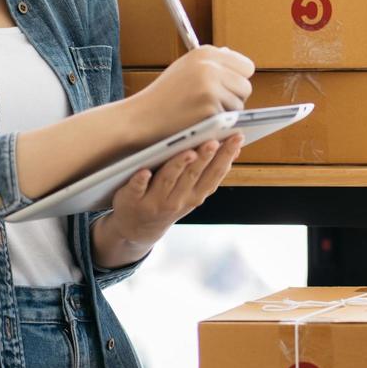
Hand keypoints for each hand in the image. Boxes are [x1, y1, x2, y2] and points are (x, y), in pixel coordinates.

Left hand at [105, 133, 244, 245]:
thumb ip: (210, 173)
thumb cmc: (168, 202)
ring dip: (179, 166)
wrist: (136, 229)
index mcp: (195, 196)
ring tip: (190, 152)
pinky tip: (144, 172)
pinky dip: (140, 181)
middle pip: (192, 175)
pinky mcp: (131, 200)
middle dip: (205, 158)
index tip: (235, 138)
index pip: (214, 174)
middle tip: (214, 141)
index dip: (226, 157)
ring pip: (168, 180)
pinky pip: (137, 189)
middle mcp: (177, 200)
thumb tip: (235, 150)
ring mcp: (154, 202)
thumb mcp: (193, 193)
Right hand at [126, 45, 253, 141]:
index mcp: (205, 52)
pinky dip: (219, 124)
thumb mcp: (184, 68)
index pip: (246, 66)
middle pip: (245, 86)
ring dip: (227, 113)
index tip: (227, 88)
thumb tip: (231, 54)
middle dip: (234, 98)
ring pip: (240, 104)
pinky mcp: (210, 108)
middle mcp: (209, 65)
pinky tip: (200, 121)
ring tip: (201, 112)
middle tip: (212, 104)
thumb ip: (209, 62)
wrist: (141, 117)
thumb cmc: (163, 96)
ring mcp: (210, 87)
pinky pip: (230, 120)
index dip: (238, 80)